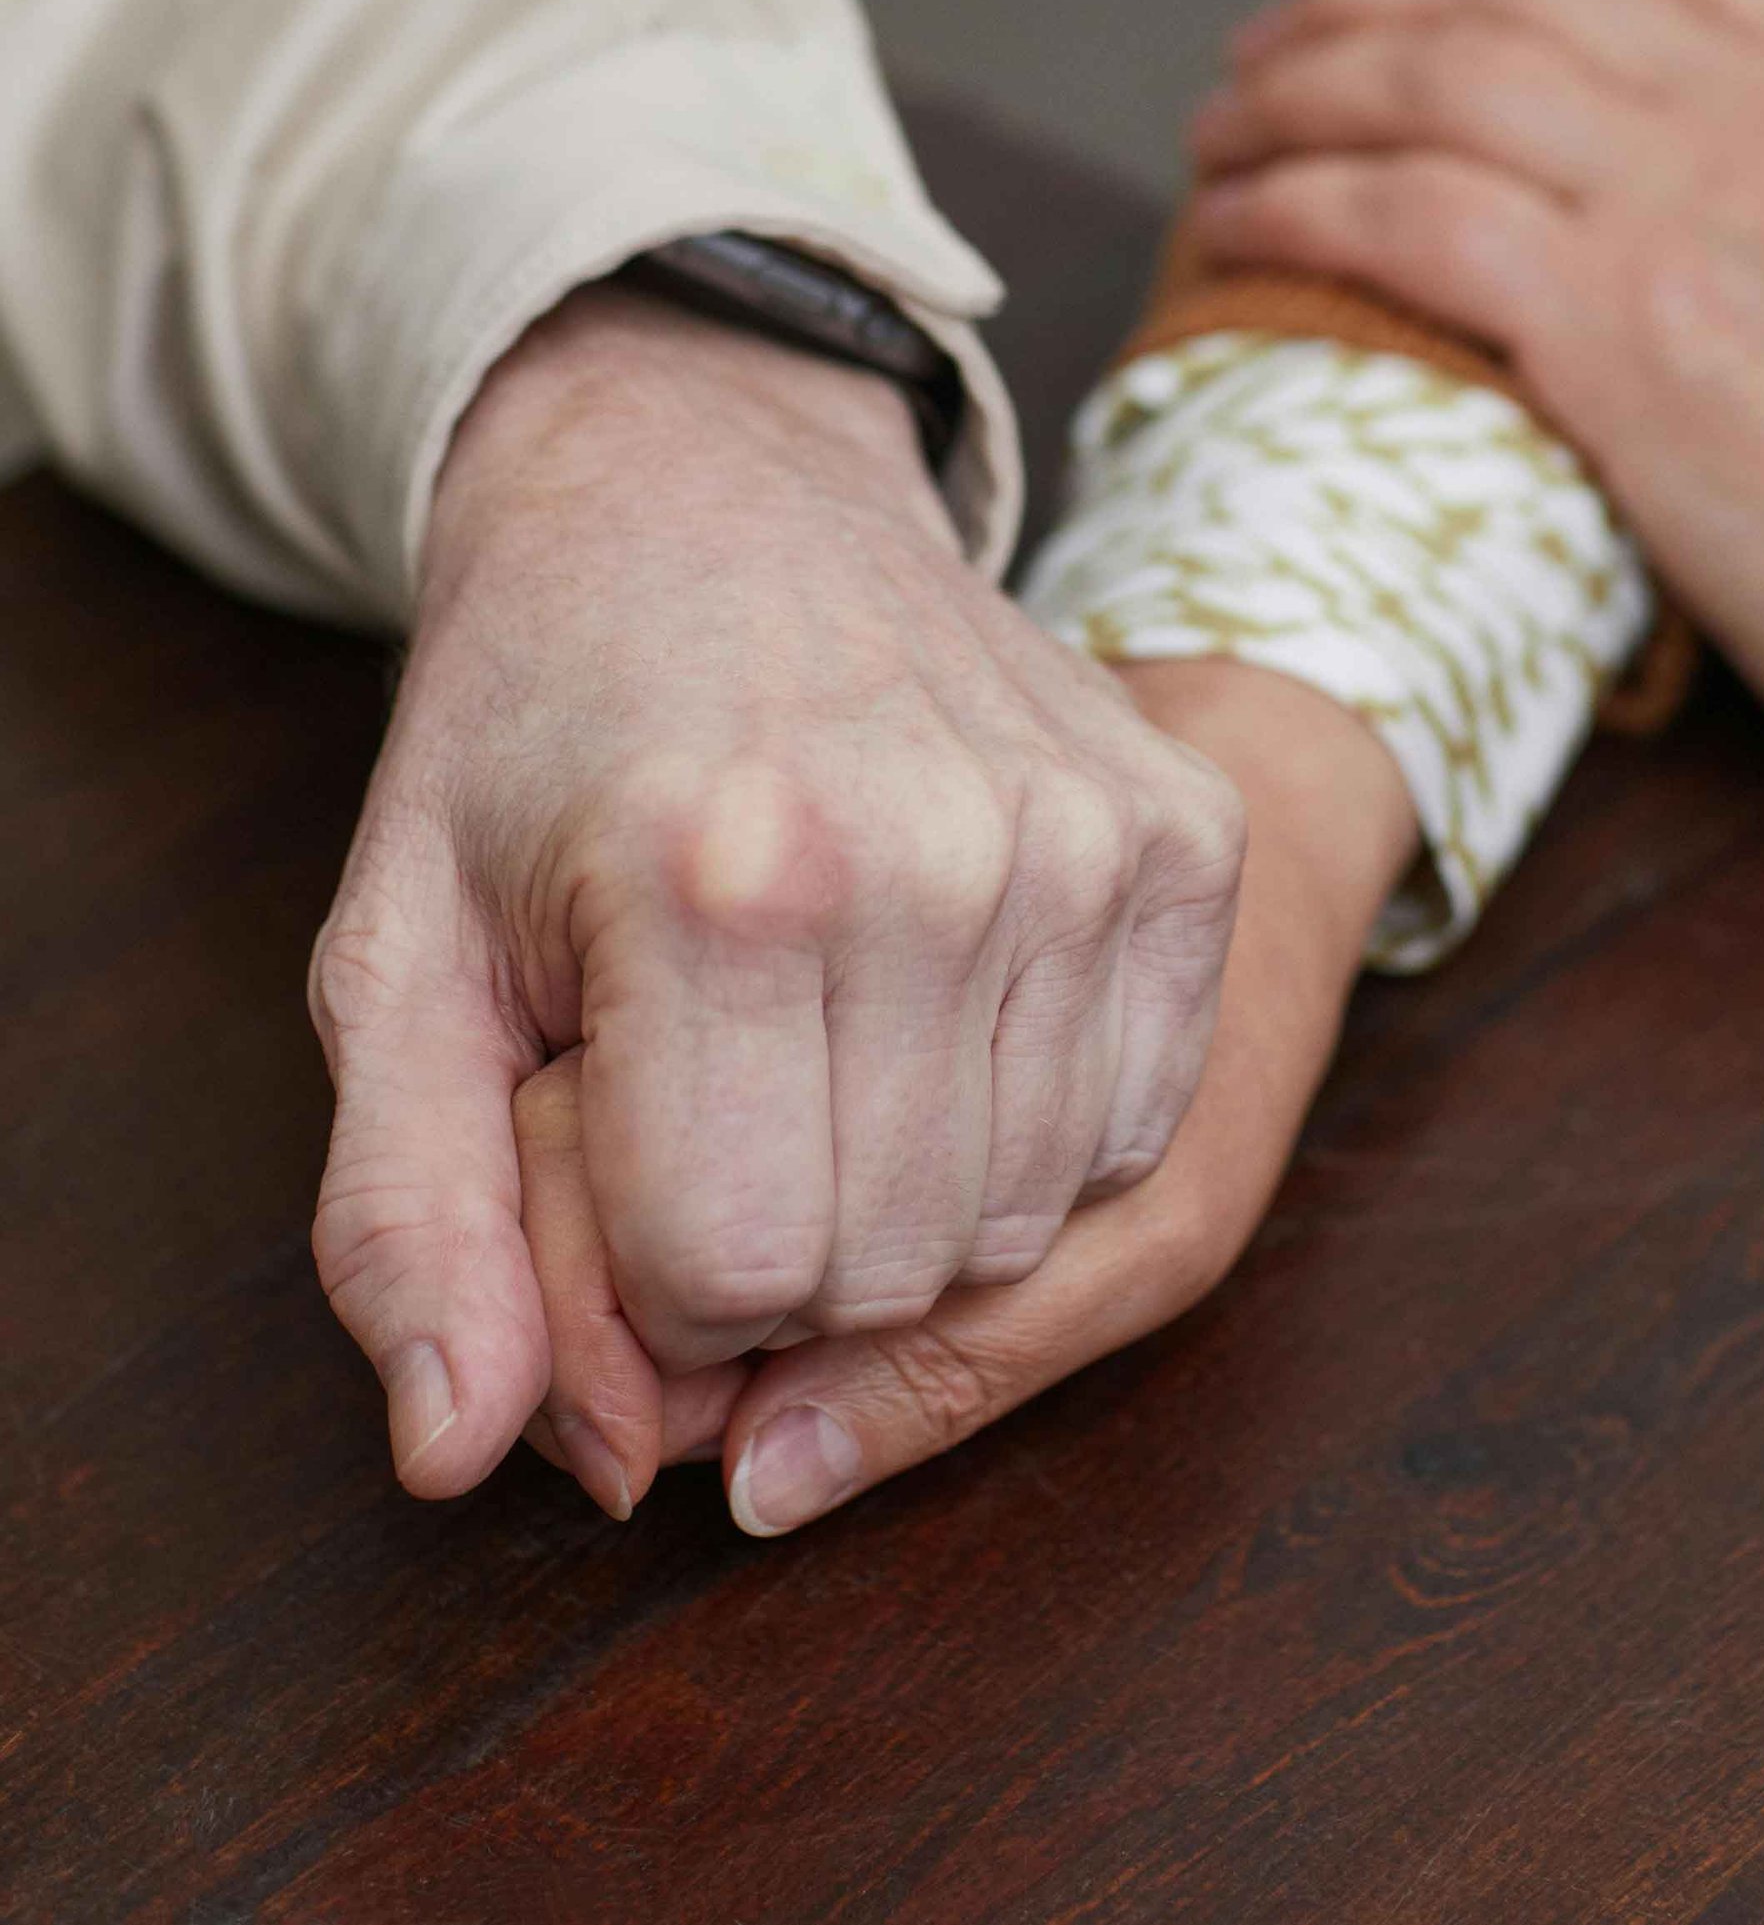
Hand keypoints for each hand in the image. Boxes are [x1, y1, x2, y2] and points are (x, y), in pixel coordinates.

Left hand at [308, 286, 1247, 1506]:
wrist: (717, 487)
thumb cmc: (546, 726)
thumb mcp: (402, 950)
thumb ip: (408, 1217)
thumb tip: (455, 1451)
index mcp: (722, 879)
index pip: (731, 1279)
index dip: (651, 1259)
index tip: (622, 1130)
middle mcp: (942, 858)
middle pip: (888, 1272)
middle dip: (778, 1249)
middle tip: (718, 1089)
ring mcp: (1091, 843)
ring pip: (1028, 1222)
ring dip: (910, 1197)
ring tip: (827, 1046)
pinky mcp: (1186, 837)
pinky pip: (1137, 1124)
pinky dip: (1034, 1129)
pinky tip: (945, 1012)